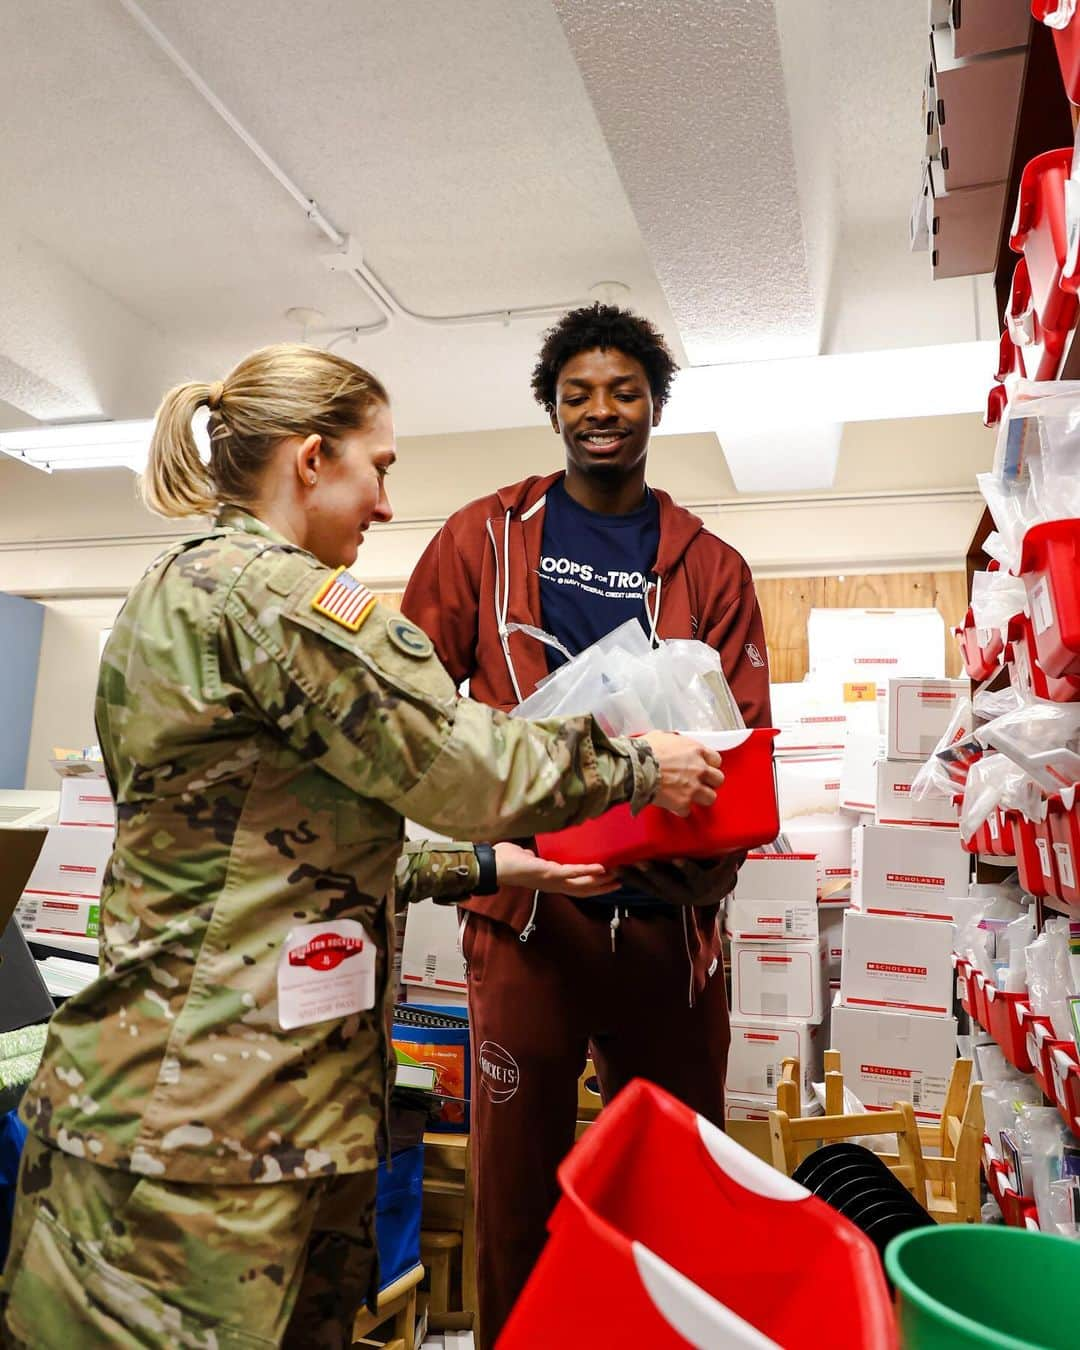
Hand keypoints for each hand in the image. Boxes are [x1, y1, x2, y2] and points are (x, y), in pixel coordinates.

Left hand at [493, 841, 620, 896]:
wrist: (496, 865)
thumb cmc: (507, 861)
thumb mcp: (526, 860)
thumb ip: (534, 859)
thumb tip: (534, 856)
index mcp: (550, 881)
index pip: (575, 886)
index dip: (591, 885)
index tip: (606, 881)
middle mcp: (554, 885)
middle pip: (584, 889)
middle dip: (602, 887)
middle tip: (619, 882)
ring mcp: (554, 880)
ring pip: (582, 884)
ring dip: (600, 881)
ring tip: (616, 876)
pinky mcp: (551, 873)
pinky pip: (574, 872)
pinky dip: (588, 870)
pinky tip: (601, 868)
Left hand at [617, 853, 744, 906]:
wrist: (712, 891)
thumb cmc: (718, 872)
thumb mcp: (728, 866)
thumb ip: (734, 856)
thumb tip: (745, 844)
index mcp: (703, 884)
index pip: (695, 876)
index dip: (687, 869)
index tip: (678, 860)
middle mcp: (685, 892)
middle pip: (667, 884)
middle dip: (653, 874)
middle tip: (640, 862)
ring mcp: (669, 893)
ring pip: (650, 887)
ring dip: (634, 878)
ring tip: (619, 868)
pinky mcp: (658, 891)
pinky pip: (642, 887)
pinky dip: (629, 880)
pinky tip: (614, 871)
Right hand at [639, 731, 723, 816]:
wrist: (634, 767)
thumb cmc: (644, 751)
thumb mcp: (662, 737)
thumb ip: (673, 743)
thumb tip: (670, 745)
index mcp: (695, 751)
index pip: (716, 759)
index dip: (709, 765)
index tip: (704, 767)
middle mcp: (699, 769)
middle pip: (718, 779)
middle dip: (709, 782)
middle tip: (700, 783)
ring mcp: (693, 788)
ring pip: (710, 797)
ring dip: (700, 797)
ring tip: (689, 796)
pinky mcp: (683, 803)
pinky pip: (687, 810)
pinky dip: (680, 809)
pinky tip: (673, 804)